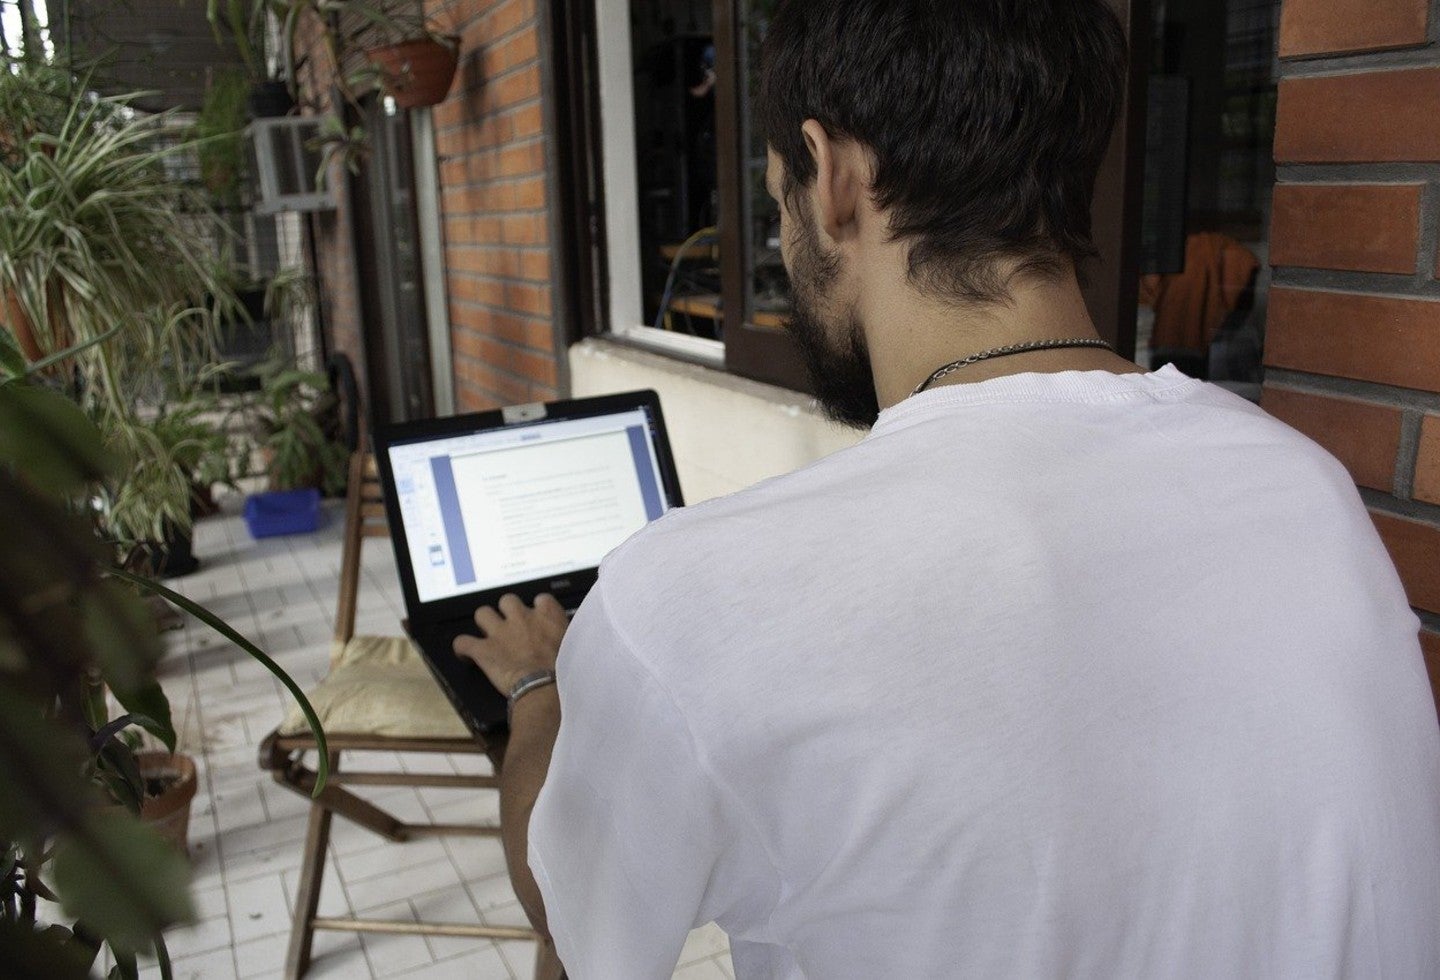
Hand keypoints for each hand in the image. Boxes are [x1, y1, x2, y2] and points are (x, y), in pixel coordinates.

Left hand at [453, 593, 568, 695]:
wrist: (545, 688)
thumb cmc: (566, 671)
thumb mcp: (574, 646)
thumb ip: (566, 636)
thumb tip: (568, 638)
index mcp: (547, 614)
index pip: (541, 599)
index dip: (538, 610)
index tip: (539, 621)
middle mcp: (521, 616)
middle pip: (508, 600)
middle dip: (507, 611)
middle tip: (512, 627)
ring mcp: (500, 632)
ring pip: (482, 613)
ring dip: (484, 623)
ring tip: (488, 635)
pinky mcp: (483, 650)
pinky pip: (462, 642)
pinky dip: (463, 648)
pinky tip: (467, 655)